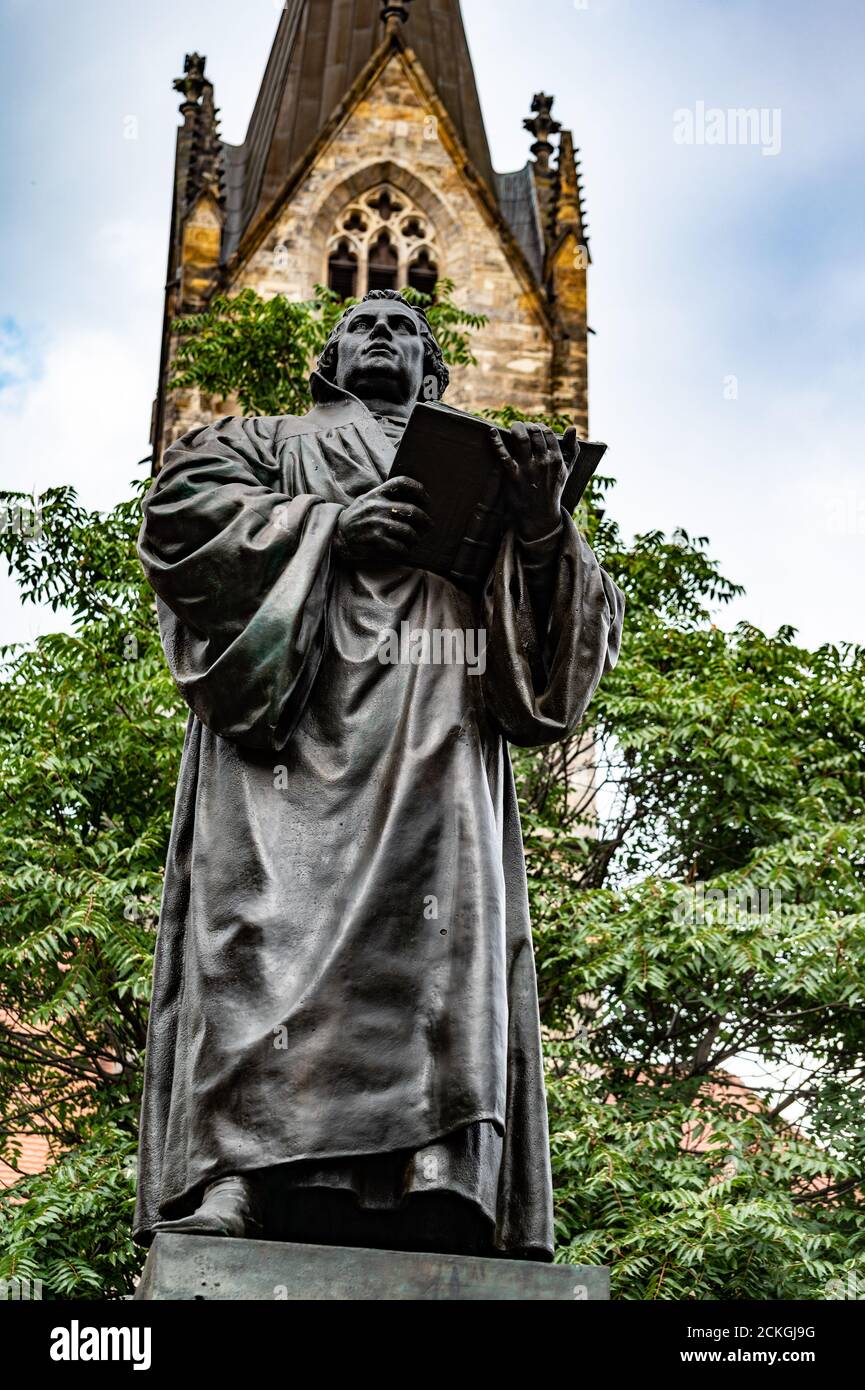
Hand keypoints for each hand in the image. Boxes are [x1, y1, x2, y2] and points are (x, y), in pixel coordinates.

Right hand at [334, 476, 431, 565]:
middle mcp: (377, 506)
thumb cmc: (357, 518)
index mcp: (376, 494)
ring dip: (415, 538)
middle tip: (429, 525)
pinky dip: (405, 550)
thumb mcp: (367, 500)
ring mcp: (376, 523)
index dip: (418, 489)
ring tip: (415, 540)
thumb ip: (385, 497)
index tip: (427, 499)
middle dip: (425, 519)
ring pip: (408, 531)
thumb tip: (413, 499)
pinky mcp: (375, 540)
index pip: (402, 482)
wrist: (337, 537)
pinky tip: (404, 550)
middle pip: (411, 510)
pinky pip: (399, 546)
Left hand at [490, 422, 578, 541]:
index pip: (548, 433)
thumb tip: (572, 427)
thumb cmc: (553, 489)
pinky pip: (504, 455)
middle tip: (521, 428)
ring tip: (513, 427)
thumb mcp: (567, 470)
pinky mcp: (513, 476)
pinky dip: (496, 442)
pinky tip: (492, 432)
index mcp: (556, 459)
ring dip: (516, 428)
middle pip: (535, 432)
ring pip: (522, 438)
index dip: (539, 427)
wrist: (540, 516)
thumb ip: (572, 449)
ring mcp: (528, 468)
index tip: (533, 429)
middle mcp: (543, 461)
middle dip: (527, 426)